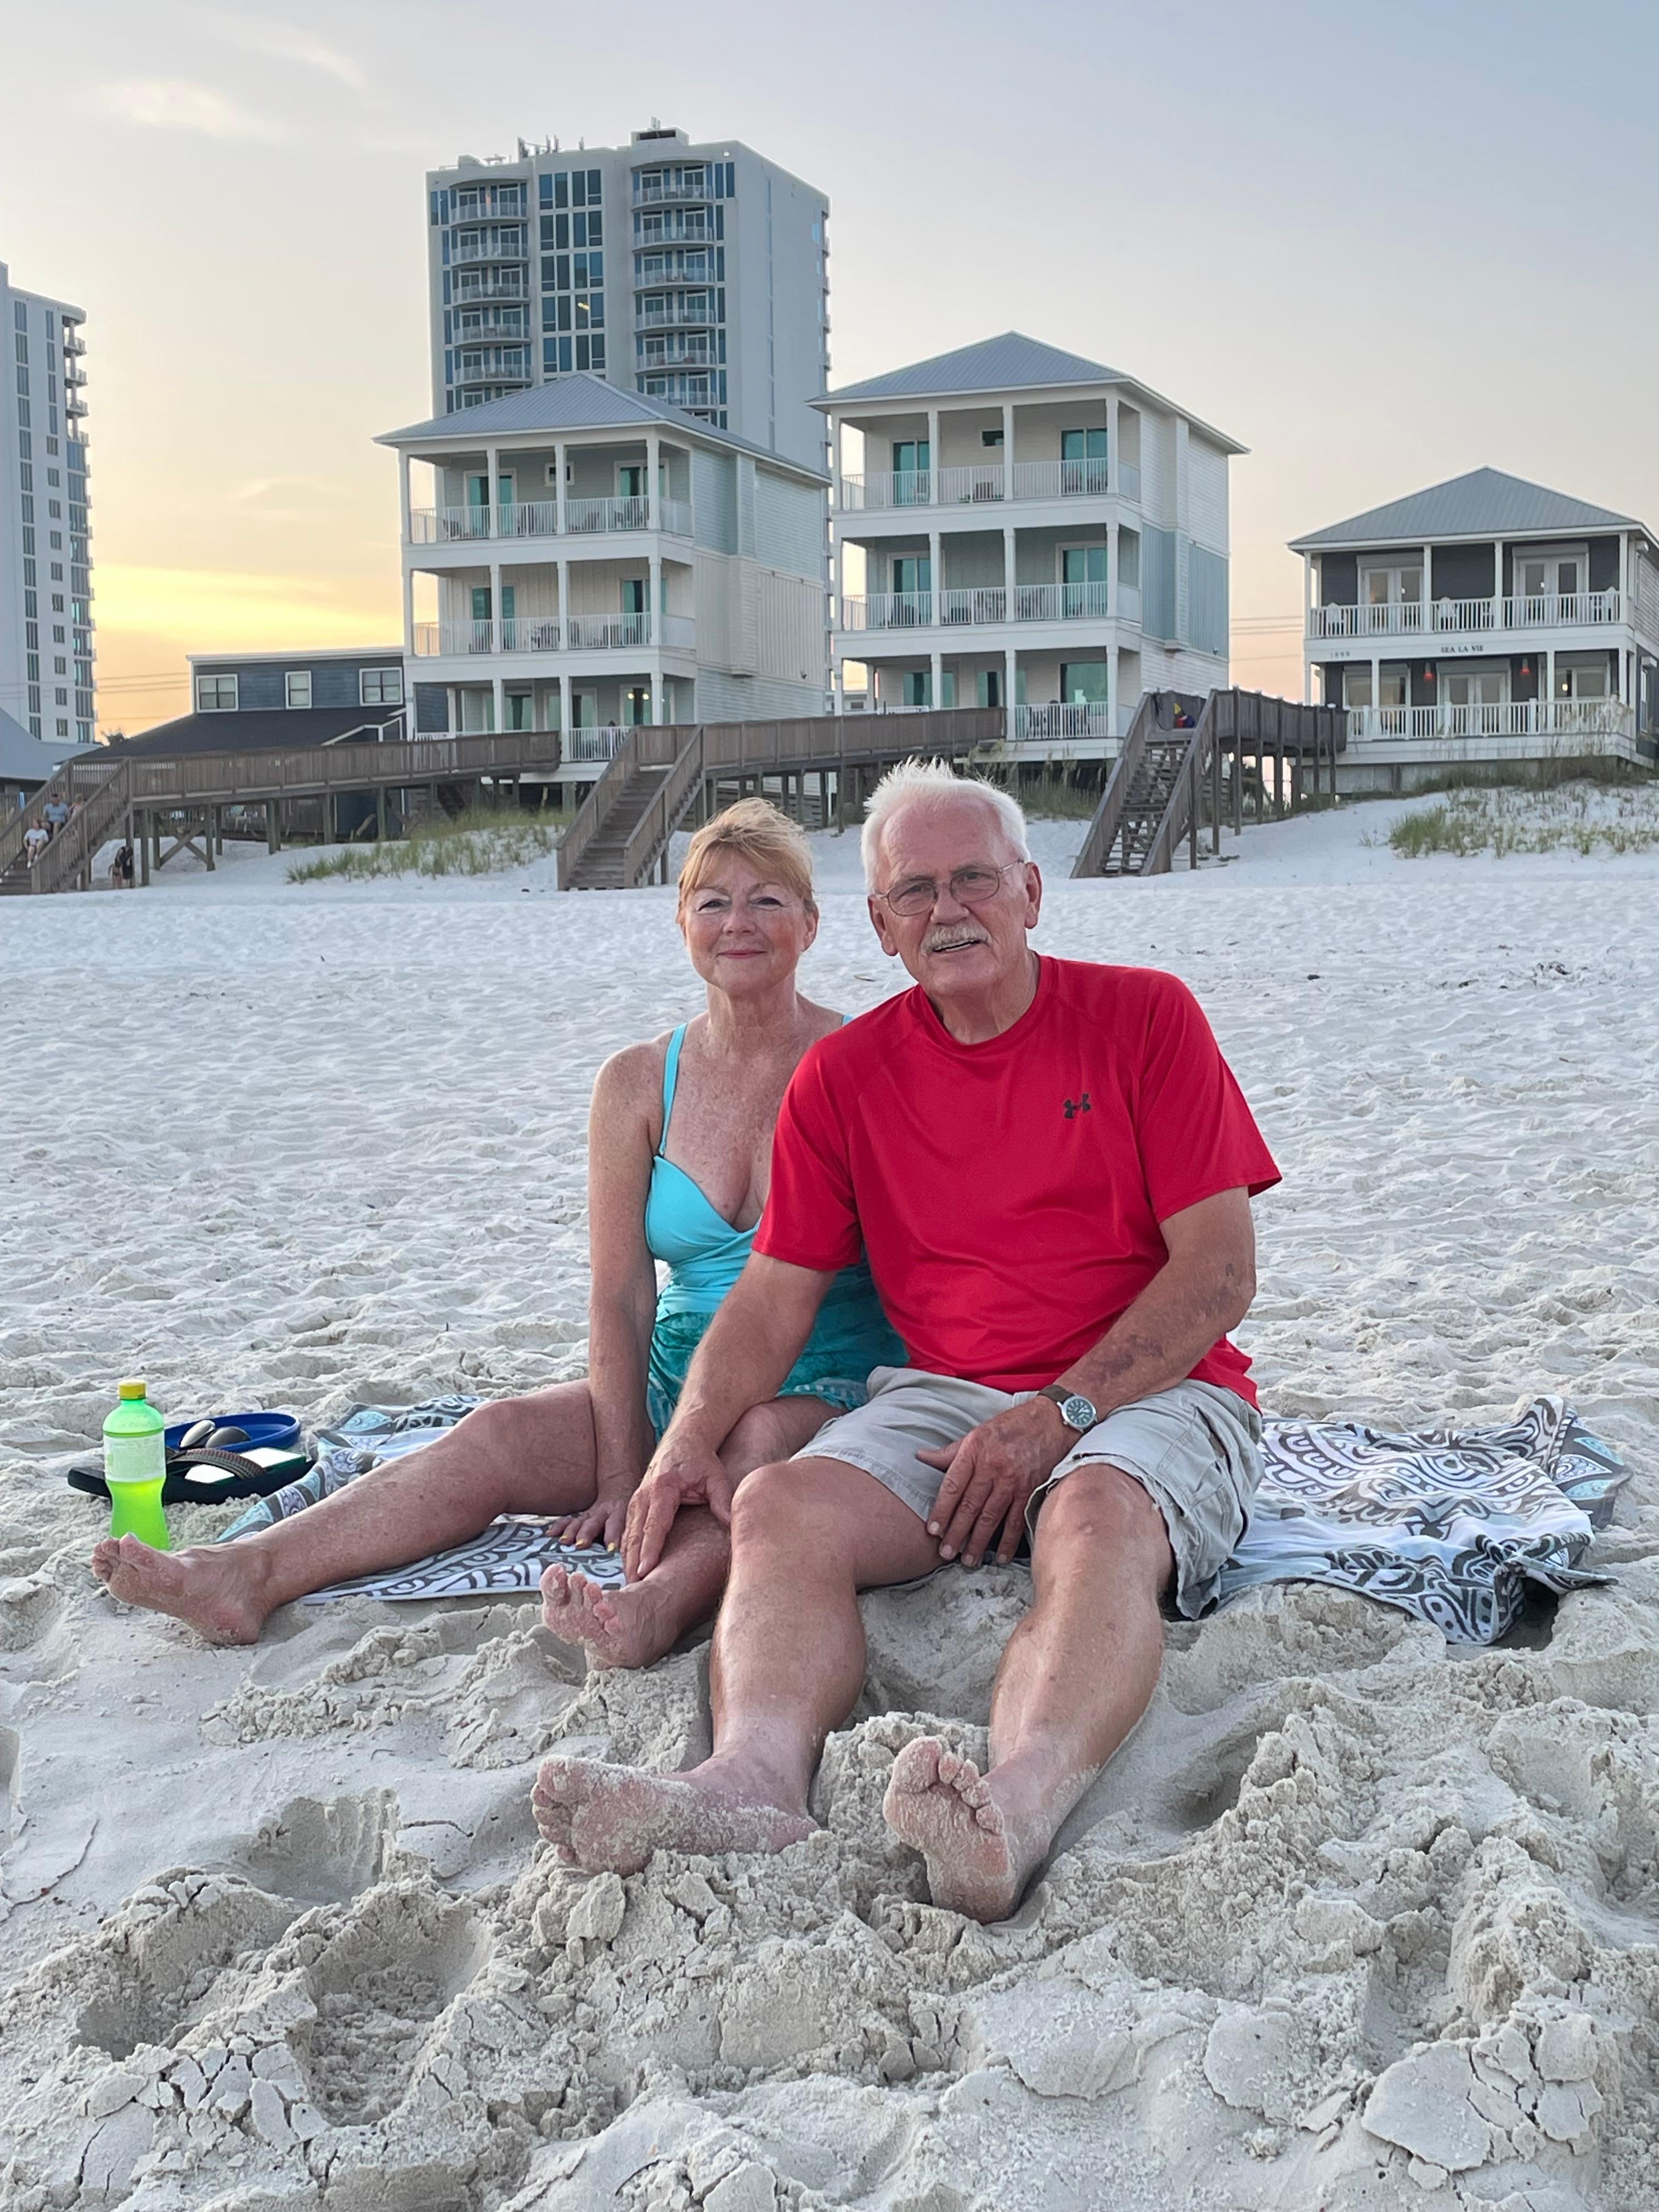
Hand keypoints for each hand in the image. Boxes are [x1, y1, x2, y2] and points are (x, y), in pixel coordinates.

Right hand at [544, 1480, 635, 1551]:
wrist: (620, 1489)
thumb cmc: (629, 1513)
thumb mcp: (635, 1520)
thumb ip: (634, 1536)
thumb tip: (640, 1557)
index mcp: (620, 1514)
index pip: (617, 1524)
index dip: (614, 1535)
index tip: (611, 1548)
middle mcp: (604, 1514)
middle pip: (595, 1523)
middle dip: (587, 1533)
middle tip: (581, 1544)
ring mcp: (591, 1514)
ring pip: (580, 1522)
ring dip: (571, 1532)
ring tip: (564, 1541)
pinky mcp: (581, 1516)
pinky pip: (569, 1520)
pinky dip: (559, 1527)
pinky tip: (550, 1534)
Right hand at [622, 1439, 734, 1580]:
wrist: (684, 1440)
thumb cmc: (701, 1460)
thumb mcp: (716, 1477)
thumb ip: (722, 1500)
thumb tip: (732, 1522)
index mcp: (663, 1488)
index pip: (655, 1525)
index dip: (650, 1550)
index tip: (646, 1570)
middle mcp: (644, 1494)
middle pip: (635, 1534)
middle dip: (633, 1561)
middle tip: (634, 1587)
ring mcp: (636, 1498)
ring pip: (628, 1534)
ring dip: (627, 1558)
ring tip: (630, 1583)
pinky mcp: (635, 1503)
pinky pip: (628, 1529)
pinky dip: (627, 1549)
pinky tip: (629, 1567)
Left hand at [917, 1398, 1068, 1567]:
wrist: (1050, 1421)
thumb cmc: (1010, 1427)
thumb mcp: (977, 1433)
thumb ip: (950, 1452)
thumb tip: (921, 1458)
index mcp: (975, 1451)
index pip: (953, 1485)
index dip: (941, 1509)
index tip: (932, 1530)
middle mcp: (992, 1467)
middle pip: (970, 1505)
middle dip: (956, 1532)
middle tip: (945, 1553)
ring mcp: (1013, 1481)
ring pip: (991, 1517)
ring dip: (978, 1542)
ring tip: (967, 1560)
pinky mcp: (1030, 1490)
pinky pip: (1016, 1520)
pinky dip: (1007, 1541)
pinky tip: (999, 1556)